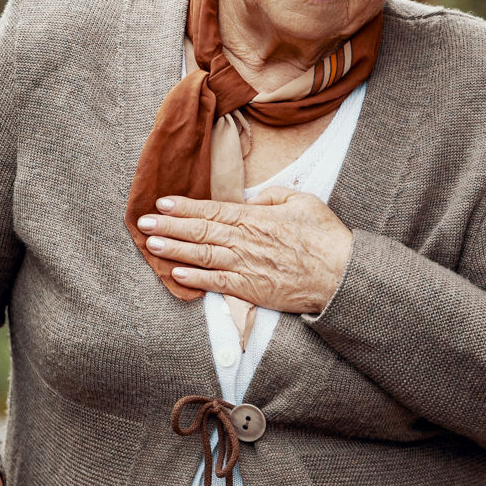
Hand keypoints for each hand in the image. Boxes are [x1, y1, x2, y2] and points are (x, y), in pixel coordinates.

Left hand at [136, 187, 352, 313]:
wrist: (341, 275)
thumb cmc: (325, 237)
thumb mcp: (302, 202)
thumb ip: (272, 196)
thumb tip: (251, 198)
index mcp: (255, 217)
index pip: (211, 209)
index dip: (184, 206)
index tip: (162, 202)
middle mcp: (244, 240)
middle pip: (199, 231)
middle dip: (168, 226)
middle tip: (143, 221)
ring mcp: (245, 265)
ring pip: (201, 255)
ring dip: (173, 249)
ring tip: (150, 244)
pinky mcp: (250, 289)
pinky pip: (216, 283)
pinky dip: (194, 278)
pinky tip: (174, 273)